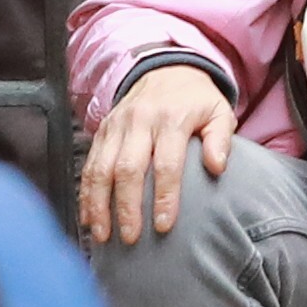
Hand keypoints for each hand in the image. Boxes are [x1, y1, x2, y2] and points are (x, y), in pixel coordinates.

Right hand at [78, 70, 243, 248]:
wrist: (166, 69)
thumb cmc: (196, 100)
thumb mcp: (219, 112)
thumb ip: (220, 139)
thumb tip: (217, 166)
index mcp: (171, 119)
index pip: (166, 164)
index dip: (164, 196)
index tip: (163, 224)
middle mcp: (139, 122)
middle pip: (128, 169)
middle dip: (126, 207)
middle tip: (131, 237)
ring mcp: (116, 126)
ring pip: (101, 169)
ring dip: (99, 205)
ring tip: (102, 235)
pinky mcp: (102, 131)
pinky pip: (89, 164)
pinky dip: (86, 192)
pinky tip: (88, 216)